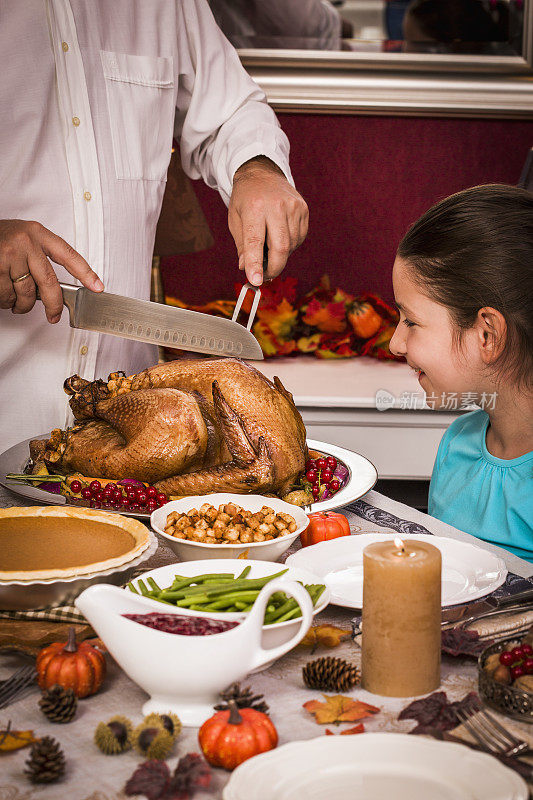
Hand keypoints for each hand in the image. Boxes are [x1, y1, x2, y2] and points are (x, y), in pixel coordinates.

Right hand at [0, 219, 103, 322]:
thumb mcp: (23, 240)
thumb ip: (40, 259)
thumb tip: (54, 291)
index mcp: (37, 233)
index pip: (67, 254)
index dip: (85, 272)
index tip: (97, 287)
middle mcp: (25, 242)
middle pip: (49, 282)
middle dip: (54, 304)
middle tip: (54, 316)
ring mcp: (9, 254)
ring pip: (27, 293)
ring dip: (22, 304)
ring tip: (16, 301)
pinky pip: (7, 295)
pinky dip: (6, 302)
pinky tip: (3, 295)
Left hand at [228, 156, 308, 285]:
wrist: (262, 172)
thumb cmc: (246, 199)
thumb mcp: (235, 219)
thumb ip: (242, 246)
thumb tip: (247, 268)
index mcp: (254, 207)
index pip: (255, 241)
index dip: (256, 263)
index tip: (256, 281)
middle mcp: (276, 205)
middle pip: (280, 247)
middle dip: (274, 268)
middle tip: (266, 276)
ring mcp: (293, 206)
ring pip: (291, 245)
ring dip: (280, 255)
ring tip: (269, 248)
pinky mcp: (303, 209)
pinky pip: (299, 238)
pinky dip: (290, 245)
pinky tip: (279, 236)